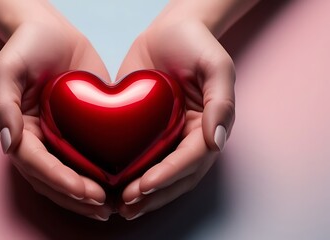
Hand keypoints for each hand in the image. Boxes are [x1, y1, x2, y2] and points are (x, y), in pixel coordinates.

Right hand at [0, 11, 111, 219]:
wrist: (53, 31)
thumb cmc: (27, 46)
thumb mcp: (6, 69)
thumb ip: (2, 104)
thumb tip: (7, 143)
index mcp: (20, 130)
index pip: (36, 164)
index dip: (58, 180)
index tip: (83, 190)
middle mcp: (40, 138)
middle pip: (53, 179)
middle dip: (76, 196)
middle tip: (102, 207)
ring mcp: (62, 136)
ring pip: (73, 173)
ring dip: (89, 194)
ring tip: (111, 205)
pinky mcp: (83, 128)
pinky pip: (91, 156)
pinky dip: (102, 173)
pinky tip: (120, 181)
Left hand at [116, 15, 234, 219]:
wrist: (169, 29)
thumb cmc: (196, 43)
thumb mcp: (216, 66)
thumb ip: (220, 102)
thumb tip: (217, 142)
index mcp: (207, 126)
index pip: (191, 160)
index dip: (169, 176)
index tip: (145, 186)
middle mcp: (186, 136)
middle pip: (174, 176)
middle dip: (153, 194)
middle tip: (128, 205)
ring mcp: (164, 134)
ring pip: (155, 172)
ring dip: (140, 193)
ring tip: (119, 206)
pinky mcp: (143, 128)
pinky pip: (136, 155)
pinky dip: (126, 172)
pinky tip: (108, 183)